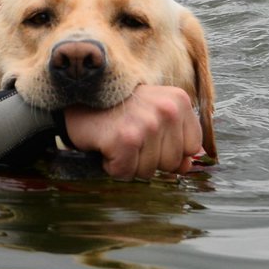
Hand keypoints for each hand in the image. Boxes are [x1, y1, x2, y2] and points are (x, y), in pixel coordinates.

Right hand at [61, 86, 202, 180]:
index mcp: (179, 101)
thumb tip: (185, 167)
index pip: (191, 147)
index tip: (148, 135)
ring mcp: (147, 125)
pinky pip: (126, 173)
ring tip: (117, 138)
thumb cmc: (118, 108)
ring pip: (149, 171)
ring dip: (129, 163)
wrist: (78, 94)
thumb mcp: (153, 114)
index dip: (168, 149)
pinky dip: (112, 166)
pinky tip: (106, 144)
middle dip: (148, 159)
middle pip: (171, 163)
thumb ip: (175, 139)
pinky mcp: (126, 139)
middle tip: (129, 137)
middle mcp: (167, 110)